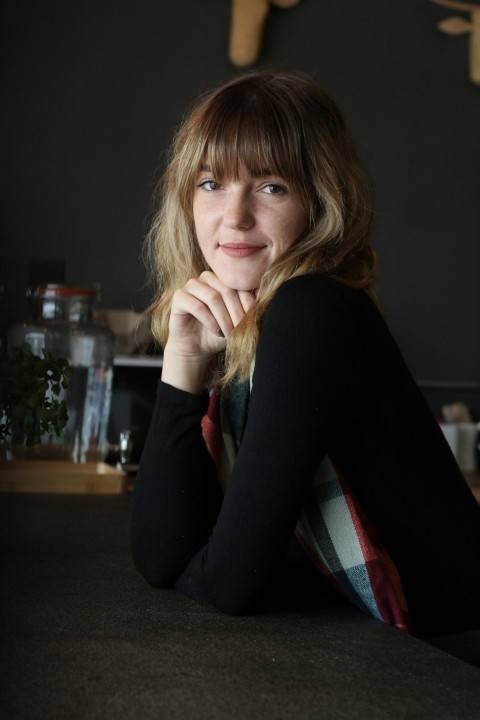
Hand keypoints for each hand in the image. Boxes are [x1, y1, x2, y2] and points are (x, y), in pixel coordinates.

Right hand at [162, 271, 254, 392]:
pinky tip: (216, 331)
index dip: (248, 304)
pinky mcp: (179, 297)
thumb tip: (269, 290)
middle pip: (227, 290)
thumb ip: (250, 306)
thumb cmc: (219, 332)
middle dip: (236, 313)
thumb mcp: (238, 320)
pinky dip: (209, 320)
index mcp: (223, 278)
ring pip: (212, 297)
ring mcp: (191, 285)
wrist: (197, 348)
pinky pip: (196, 305)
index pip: (239, 285)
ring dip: (224, 318)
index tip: (251, 322)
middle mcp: (206, 278)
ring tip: (228, 333)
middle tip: (240, 331)